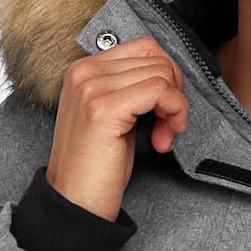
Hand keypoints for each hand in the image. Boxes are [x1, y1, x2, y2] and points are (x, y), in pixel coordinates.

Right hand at [46, 36, 188, 220]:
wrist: (75, 203)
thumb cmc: (97, 167)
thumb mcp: (114, 116)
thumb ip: (131, 88)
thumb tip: (168, 72)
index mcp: (84, 69)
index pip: (144, 47)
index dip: (166, 76)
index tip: (164, 110)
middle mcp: (84, 72)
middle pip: (155, 57)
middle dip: (173, 93)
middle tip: (167, 127)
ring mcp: (92, 88)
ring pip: (161, 73)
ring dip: (175, 107)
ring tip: (162, 136)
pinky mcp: (104, 108)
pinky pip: (160, 91)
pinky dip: (174, 113)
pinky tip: (163, 139)